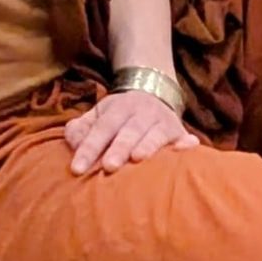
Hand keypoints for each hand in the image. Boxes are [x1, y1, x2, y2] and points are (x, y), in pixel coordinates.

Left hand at [64, 88, 199, 174]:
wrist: (152, 91)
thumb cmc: (118, 115)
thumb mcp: (97, 115)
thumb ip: (80, 129)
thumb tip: (72, 142)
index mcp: (117, 108)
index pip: (101, 128)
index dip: (88, 148)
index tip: (76, 169)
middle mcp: (141, 112)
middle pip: (129, 131)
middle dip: (119, 148)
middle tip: (108, 167)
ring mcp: (162, 121)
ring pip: (155, 133)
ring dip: (148, 145)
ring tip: (138, 158)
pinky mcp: (179, 132)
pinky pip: (184, 138)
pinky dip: (187, 143)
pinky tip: (189, 147)